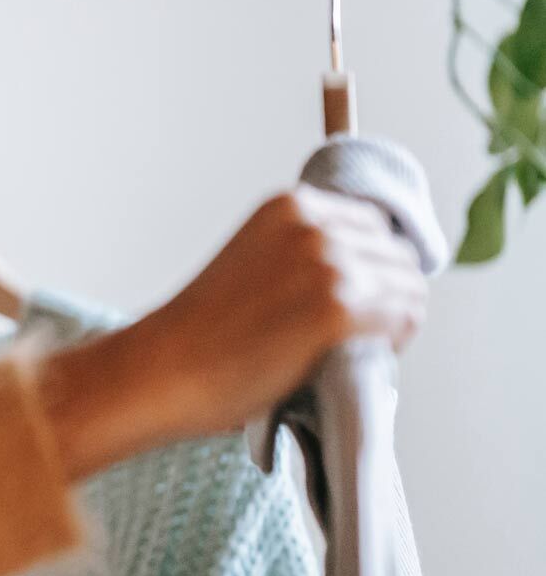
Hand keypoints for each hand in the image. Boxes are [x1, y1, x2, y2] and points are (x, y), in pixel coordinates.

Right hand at [37, 186, 428, 478]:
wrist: (164, 370)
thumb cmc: (203, 334)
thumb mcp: (256, 262)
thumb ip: (306, 254)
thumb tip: (375, 278)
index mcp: (290, 206)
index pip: (375, 225)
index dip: (373, 268)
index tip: (354, 302)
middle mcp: (313, 224)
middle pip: (399, 255)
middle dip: (388, 294)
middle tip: (355, 335)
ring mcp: (327, 264)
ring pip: (410, 287)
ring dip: (395, 321)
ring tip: (355, 349)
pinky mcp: (338, 307)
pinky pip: (405, 319)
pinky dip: (394, 342)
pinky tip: (358, 358)